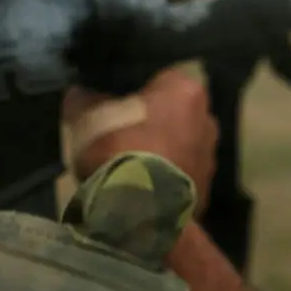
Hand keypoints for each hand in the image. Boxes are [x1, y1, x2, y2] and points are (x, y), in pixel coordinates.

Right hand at [62, 67, 218, 212]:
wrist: (141, 212)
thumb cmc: (119, 148)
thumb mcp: (87, 116)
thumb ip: (84, 99)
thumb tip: (80, 93)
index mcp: (186, 89)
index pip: (160, 79)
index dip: (135, 91)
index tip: (115, 103)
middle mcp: (207, 118)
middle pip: (173, 112)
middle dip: (151, 121)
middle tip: (121, 133)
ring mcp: (210, 157)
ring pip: (179, 145)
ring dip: (159, 152)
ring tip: (128, 165)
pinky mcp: (205, 190)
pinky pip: (179, 176)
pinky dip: (163, 179)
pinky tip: (139, 189)